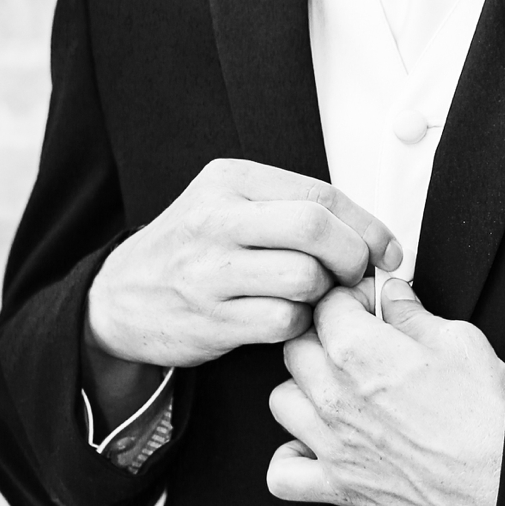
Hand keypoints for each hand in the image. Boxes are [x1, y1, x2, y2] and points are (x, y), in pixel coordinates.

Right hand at [85, 159, 401, 368]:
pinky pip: (283, 321)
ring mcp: (210, 270)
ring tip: (313, 297)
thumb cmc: (191, 251)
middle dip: (352, 257)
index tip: (384, 250)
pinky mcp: (209, 319)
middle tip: (355, 275)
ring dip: (324, 295)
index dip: (366, 225)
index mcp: (231, 180)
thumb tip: (375, 239)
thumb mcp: (230, 206)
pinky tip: (286, 319)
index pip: (321, 194)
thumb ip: (293, 209)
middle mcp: (217, 219)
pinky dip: (298, 325)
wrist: (119, 298)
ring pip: (304, 277)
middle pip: (315, 228)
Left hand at [266, 279, 504, 505]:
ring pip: (281, 400)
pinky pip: (282, 473)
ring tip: (335, 388)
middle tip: (356, 340)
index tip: (368, 303)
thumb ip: (412, 312)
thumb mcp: (458, 339)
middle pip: (296, 346)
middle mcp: (336, 396)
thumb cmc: (487, 413)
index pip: (326, 302)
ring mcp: (333, 443)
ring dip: (303, 390)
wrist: (503, 477)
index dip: (350, 295)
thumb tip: (393, 295)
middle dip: (323, 335)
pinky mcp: (340, 486)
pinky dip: (291, 458)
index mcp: (360, 351)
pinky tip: (315, 443)